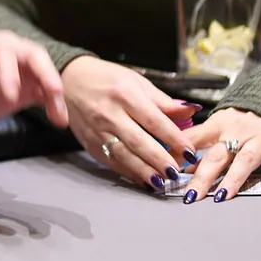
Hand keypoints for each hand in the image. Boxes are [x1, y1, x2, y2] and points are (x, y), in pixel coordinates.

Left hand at [0, 20, 68, 127]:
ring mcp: (18, 63)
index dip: (9, 70)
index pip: (1, 50)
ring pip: (43, 69)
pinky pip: (44, 89)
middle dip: (44, 72)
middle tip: (53, 93)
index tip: (10, 95)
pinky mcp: (27, 82)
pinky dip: (54, 102)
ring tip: (60, 115)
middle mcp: (4, 45)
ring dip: (54, 90)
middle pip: (31, 53)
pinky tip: (59, 119)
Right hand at [61, 56, 199, 193]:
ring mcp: (97, 130)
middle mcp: (109, 113)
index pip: (154, 120)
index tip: (191, 152)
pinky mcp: (90, 142)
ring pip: (124, 155)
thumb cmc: (106, 78)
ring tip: (163, 182)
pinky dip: (129, 172)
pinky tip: (143, 180)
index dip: (174, 138)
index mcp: (125, 94)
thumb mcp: (136, 81)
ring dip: (144, 171)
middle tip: (178, 172)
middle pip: (139, 141)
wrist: (69, 79)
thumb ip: (162, 100)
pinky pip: (111, 161)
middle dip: (160, 160)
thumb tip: (190, 111)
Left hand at [185, 108, 260, 203]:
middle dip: (202, 176)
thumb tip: (176, 159)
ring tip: (223, 196)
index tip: (168, 171)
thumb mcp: (218, 121)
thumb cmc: (243, 114)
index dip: (181, 155)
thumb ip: (200, 138)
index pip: (195, 139)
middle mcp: (240, 132)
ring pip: (247, 159)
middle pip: (218, 155)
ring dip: (234, 178)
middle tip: (191, 195)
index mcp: (219, 124)